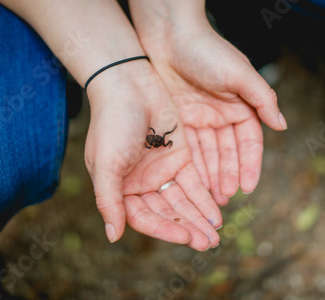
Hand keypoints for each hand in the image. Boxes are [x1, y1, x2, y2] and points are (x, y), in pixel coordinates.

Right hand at [84, 62, 221, 250]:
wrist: (129, 82)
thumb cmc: (111, 122)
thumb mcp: (106, 164)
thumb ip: (109, 201)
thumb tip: (113, 237)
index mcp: (120, 188)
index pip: (144, 218)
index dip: (164, 229)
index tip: (185, 237)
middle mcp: (141, 183)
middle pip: (167, 213)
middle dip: (187, 228)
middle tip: (209, 243)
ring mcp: (161, 170)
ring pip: (183, 201)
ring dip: (199, 217)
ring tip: (216, 234)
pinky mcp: (180, 156)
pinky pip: (194, 181)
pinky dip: (204, 196)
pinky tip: (217, 211)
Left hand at [139, 26, 286, 205]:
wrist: (168, 34)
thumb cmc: (207, 50)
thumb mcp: (240, 73)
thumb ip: (262, 99)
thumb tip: (282, 126)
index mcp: (240, 105)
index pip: (249, 142)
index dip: (249, 165)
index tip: (248, 187)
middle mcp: (221, 115)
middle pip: (227, 153)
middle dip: (227, 176)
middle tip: (225, 200)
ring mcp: (199, 119)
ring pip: (207, 155)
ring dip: (210, 177)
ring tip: (209, 200)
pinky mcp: (178, 121)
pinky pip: (187, 148)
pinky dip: (191, 166)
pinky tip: (192, 185)